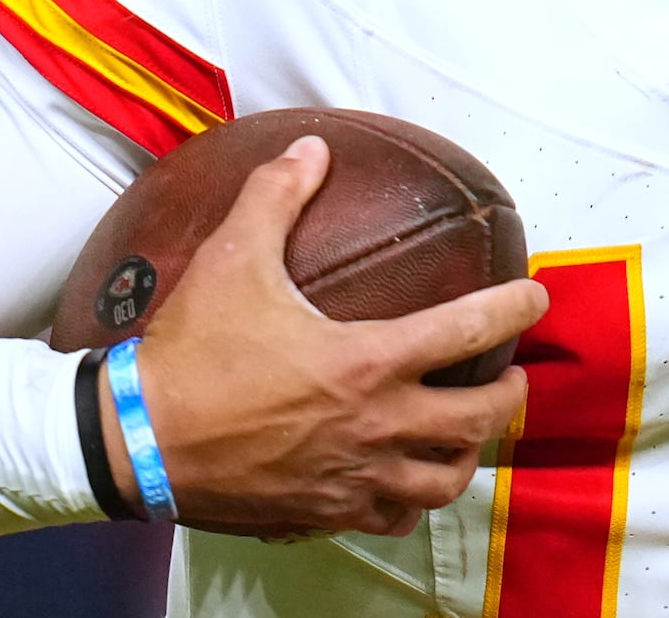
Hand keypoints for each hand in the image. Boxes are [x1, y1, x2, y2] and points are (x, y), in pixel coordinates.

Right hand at [102, 136, 547, 538]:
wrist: (133, 443)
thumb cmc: (190, 352)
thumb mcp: (232, 258)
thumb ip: (277, 197)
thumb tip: (311, 149)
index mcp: (369, 362)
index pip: (471, 330)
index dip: (515, 308)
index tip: (535, 296)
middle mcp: (376, 427)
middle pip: (479, 419)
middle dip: (509, 395)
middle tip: (509, 375)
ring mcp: (353, 479)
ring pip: (443, 481)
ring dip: (465, 454)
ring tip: (466, 433)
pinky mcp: (322, 516)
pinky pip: (390, 518)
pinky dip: (409, 502)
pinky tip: (403, 482)